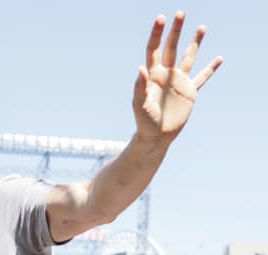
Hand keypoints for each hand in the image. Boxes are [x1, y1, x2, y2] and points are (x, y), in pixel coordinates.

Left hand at [132, 11, 222, 142]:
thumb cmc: (144, 121)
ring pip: (188, 58)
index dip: (157, 34)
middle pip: (171, 48)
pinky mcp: (189, 92)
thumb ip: (140, 87)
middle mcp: (166, 74)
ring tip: (201, 27)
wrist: (156, 135)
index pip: (154, 49)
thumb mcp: (139, 104)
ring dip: (195, 43)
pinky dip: (211, 69)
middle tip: (180, 13)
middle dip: (176, 31)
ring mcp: (178, 82)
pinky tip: (219, 59)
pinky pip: (202, 78)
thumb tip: (141, 68)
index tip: (161, 18)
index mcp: (152, 75)